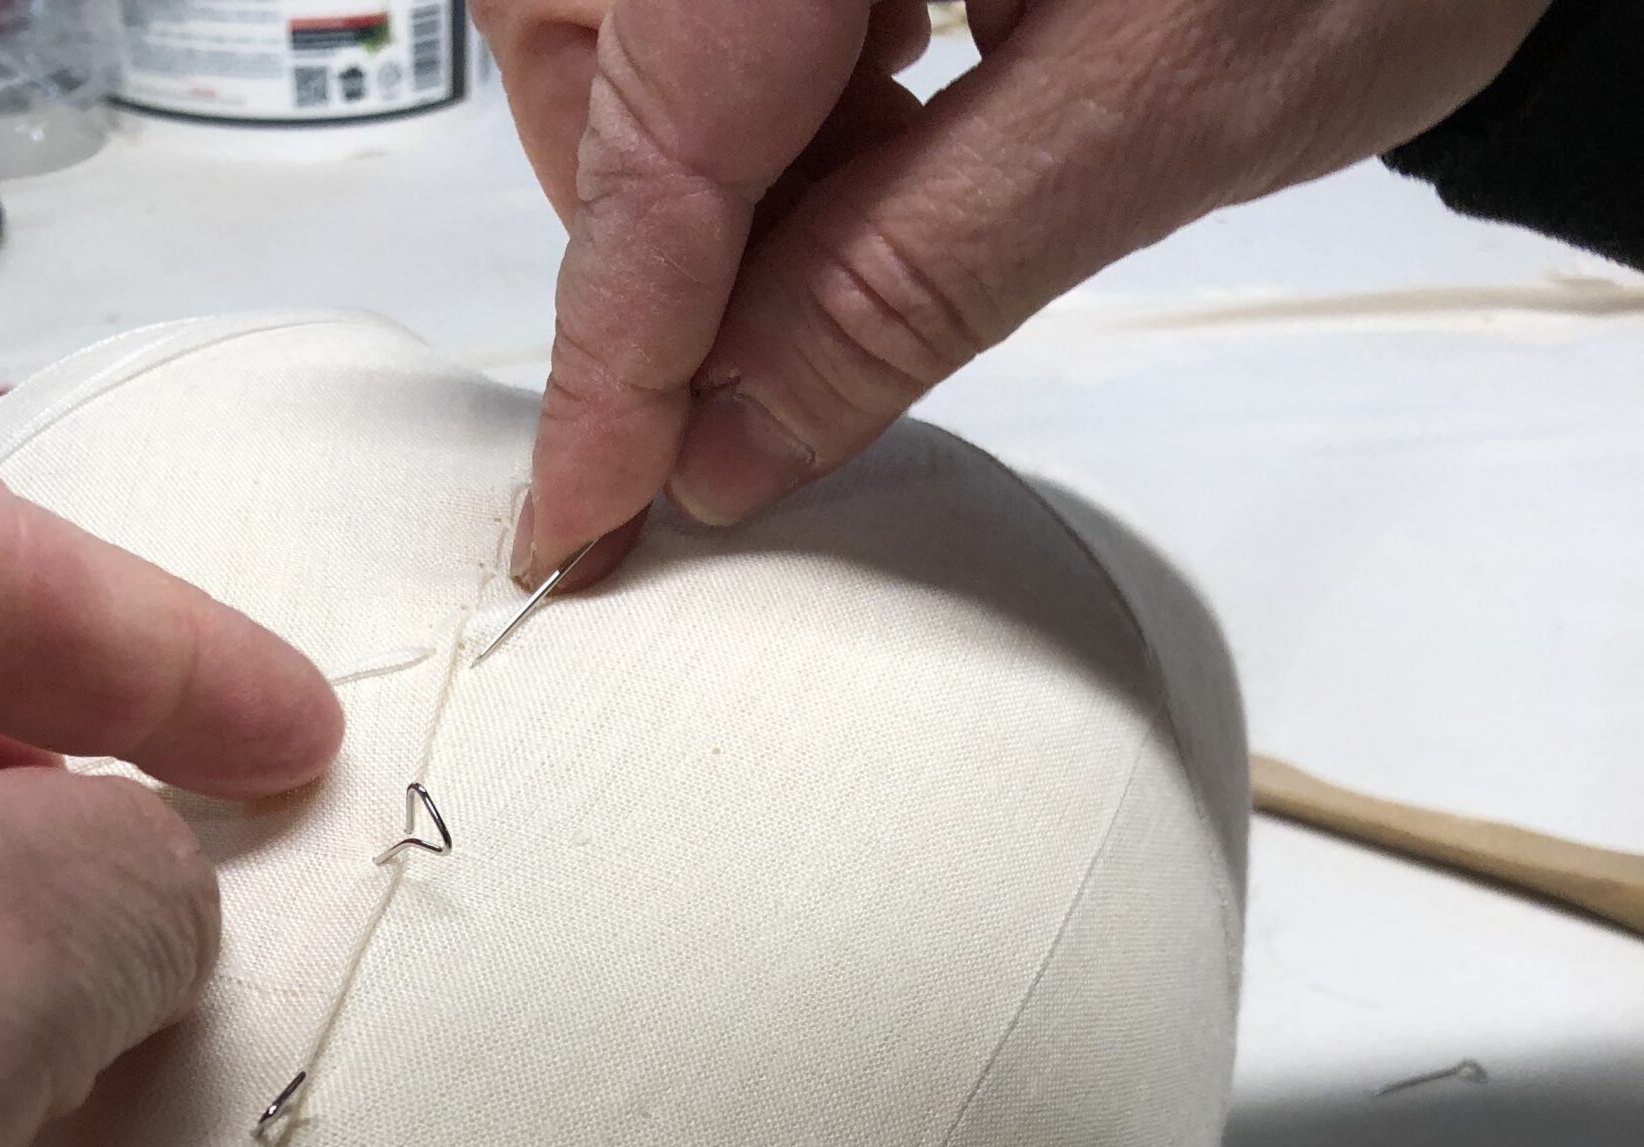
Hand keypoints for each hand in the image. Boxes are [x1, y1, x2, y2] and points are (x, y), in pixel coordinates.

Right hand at [480, 0, 1547, 579]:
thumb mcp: (1149, 116)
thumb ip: (909, 284)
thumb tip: (736, 443)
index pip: (660, 128)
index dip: (619, 347)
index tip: (583, 512)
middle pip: (582, 41)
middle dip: (652, 215)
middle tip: (772, 339)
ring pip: (622, 15)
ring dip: (717, 156)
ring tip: (897, 186)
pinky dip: (772, 91)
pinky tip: (897, 116)